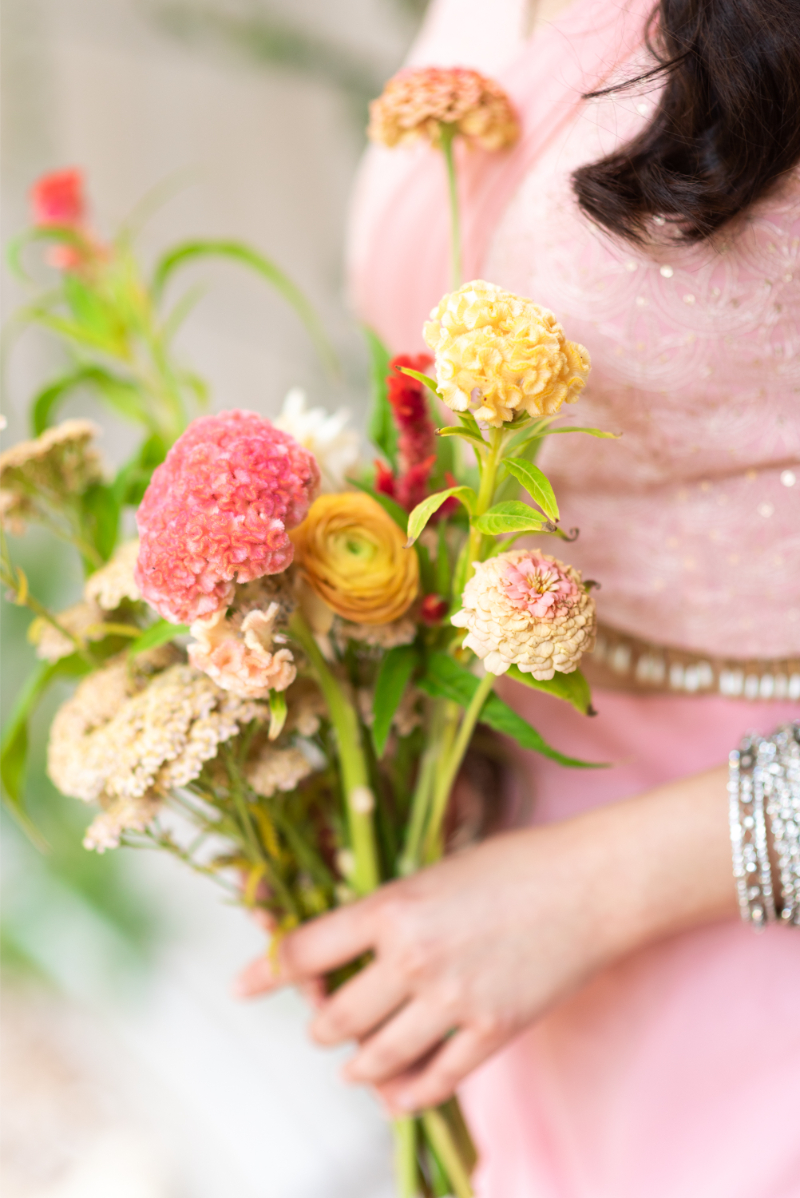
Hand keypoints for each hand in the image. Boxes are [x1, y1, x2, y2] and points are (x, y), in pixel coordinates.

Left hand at [235, 767, 733, 1111]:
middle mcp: (412, 957)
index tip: (243, 986)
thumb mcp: (436, 872)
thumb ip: (389, 914)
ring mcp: (452, 1000)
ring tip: (353, 1063)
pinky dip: (403, 1093)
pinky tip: (393, 1092)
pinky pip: (431, 1081)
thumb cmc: (512, 865)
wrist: (590, 883)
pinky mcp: (492, 1032)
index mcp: (392, 905)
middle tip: (322, 1021)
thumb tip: (347, 949)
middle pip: (333, 1017)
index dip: (268, 970)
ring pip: (373, 1058)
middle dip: (320, 1024)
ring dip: (354, 1064)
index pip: (306, 950)